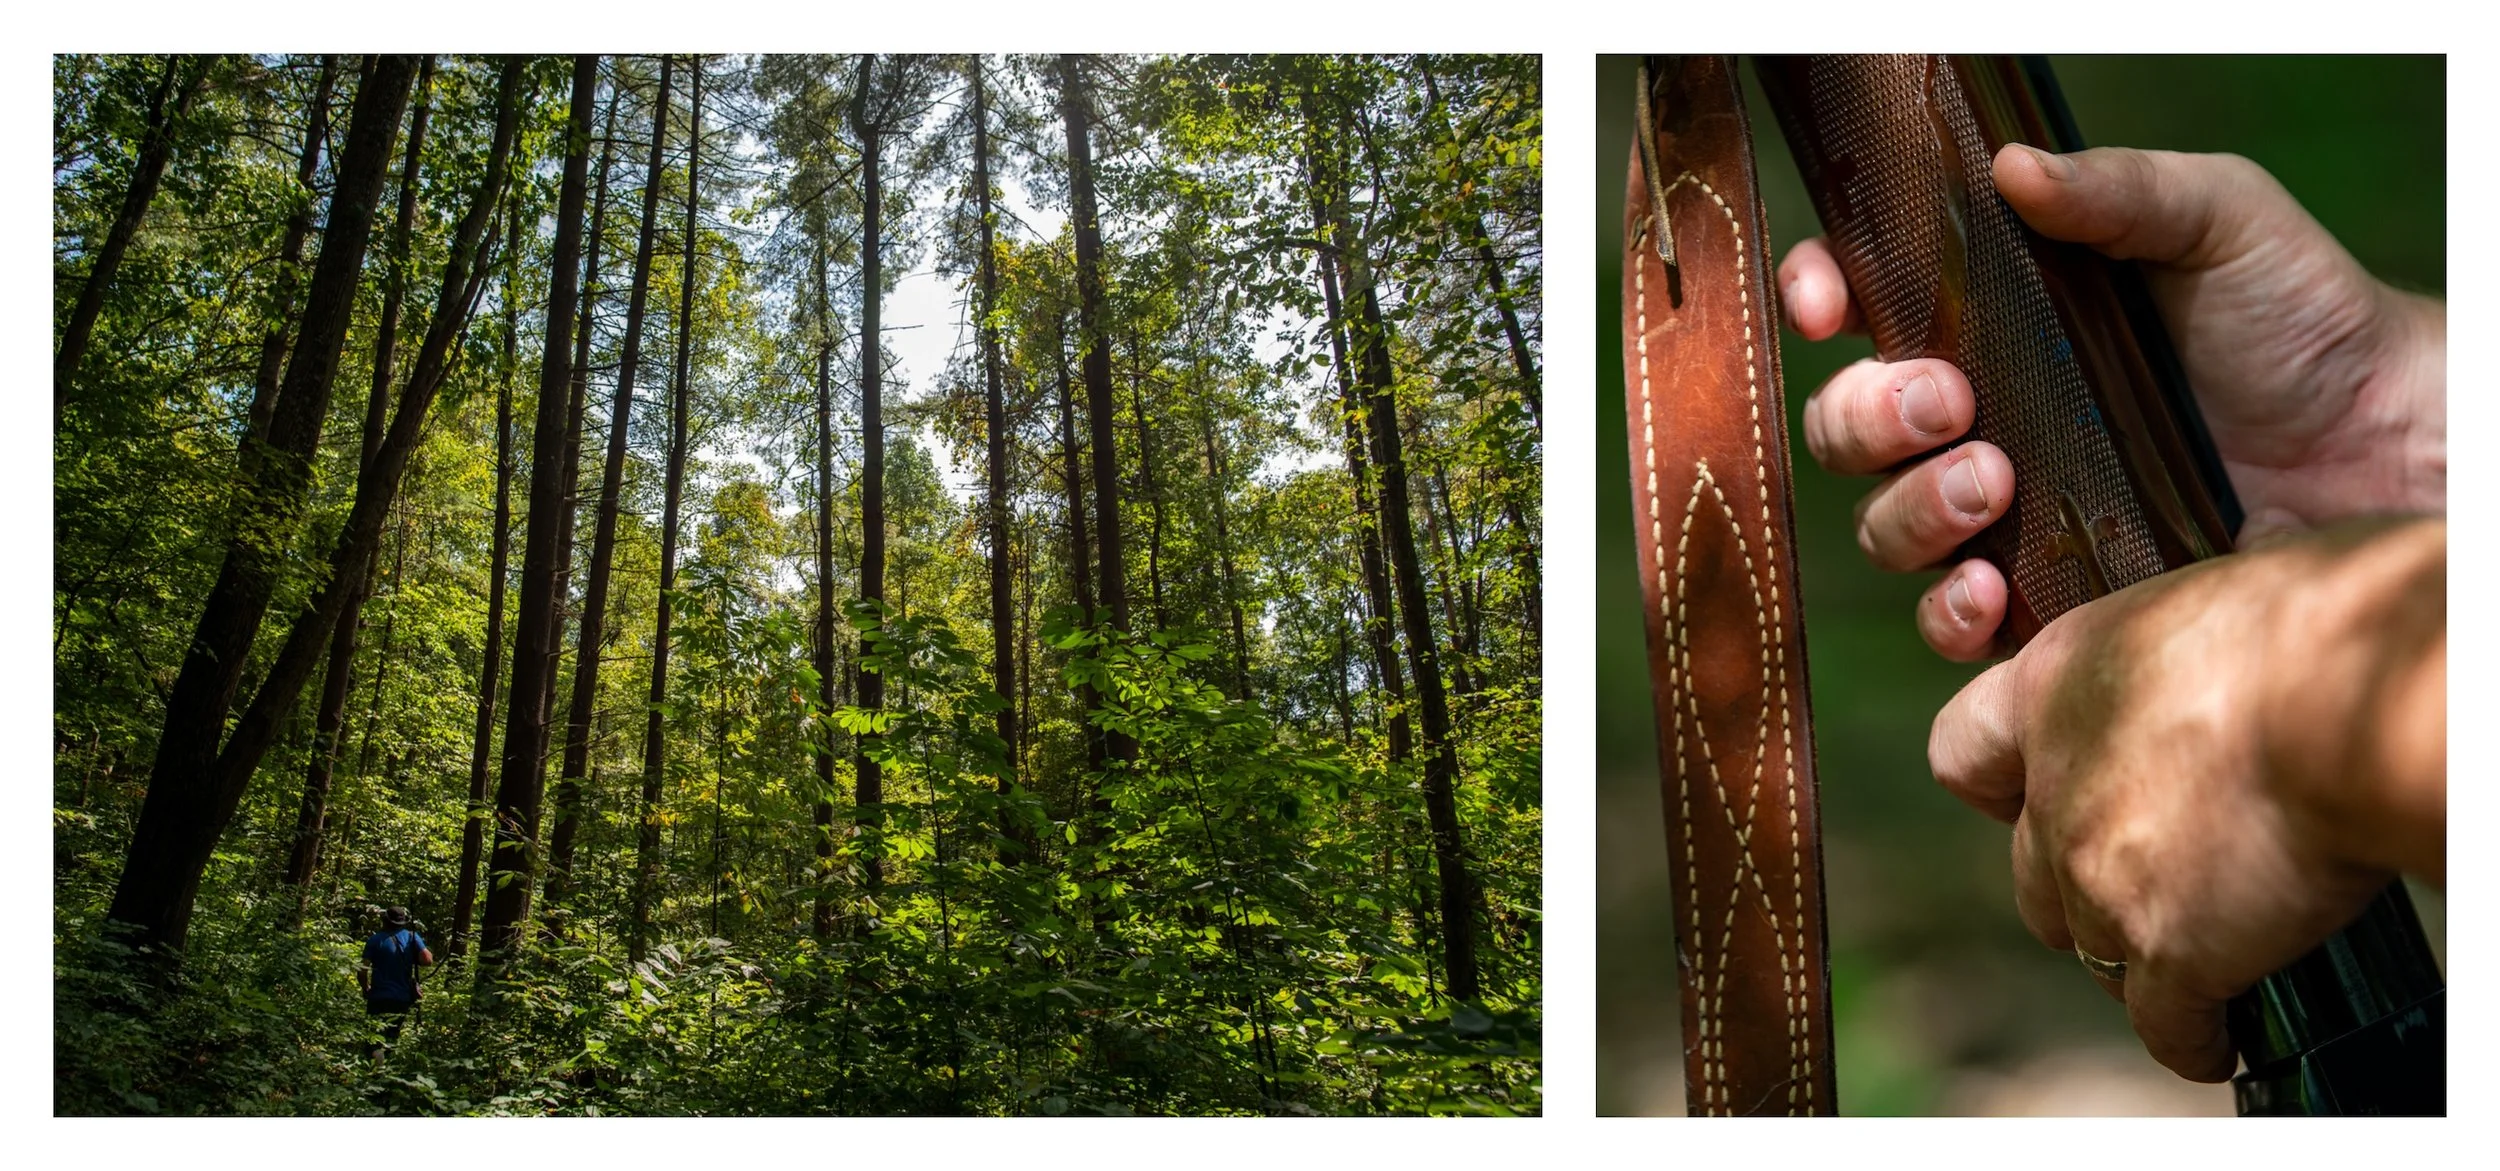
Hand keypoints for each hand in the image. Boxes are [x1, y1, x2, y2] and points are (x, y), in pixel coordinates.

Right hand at [1780, 143, 2445, 658]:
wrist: (2379, 447)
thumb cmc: (2302, 320)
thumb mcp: (2218, 221)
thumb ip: (2118, 191)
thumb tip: (2011, 170)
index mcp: (1994, 323)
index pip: (1864, 304)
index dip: (1820, 297)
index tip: (1830, 303)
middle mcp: (1980, 418)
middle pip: (1847, 426)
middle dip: (1867, 414)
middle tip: (1945, 402)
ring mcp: (2004, 515)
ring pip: (1884, 525)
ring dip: (1911, 508)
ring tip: (1994, 483)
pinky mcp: (2043, 600)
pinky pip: (1947, 622)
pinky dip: (1949, 610)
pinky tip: (1992, 590)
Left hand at [1927, 519, 2444, 1079]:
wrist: (2358, 691)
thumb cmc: (2330, 613)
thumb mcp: (2228, 584)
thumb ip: (2202, 618)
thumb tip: (2253, 564)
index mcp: (2054, 680)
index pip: (1966, 748)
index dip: (2003, 781)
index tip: (2034, 797)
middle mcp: (2053, 782)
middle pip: (2027, 872)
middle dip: (2076, 886)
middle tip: (2140, 886)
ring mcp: (2096, 872)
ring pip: (2086, 947)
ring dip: (2131, 955)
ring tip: (2187, 958)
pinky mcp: (2163, 950)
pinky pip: (2163, 1022)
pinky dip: (2188, 1036)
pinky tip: (2215, 1038)